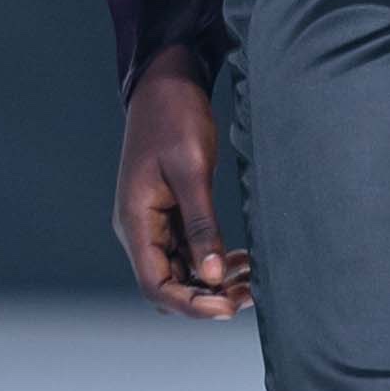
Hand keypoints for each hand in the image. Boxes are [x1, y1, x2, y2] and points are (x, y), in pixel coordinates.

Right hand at [114, 51, 252, 315]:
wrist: (166, 82)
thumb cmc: (175, 118)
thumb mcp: (192, 170)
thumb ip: (201, 224)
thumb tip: (211, 276)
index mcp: (135, 222)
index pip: (156, 285)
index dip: (191, 305)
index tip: (228, 308)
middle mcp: (140, 229)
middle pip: (168, 286)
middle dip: (206, 298)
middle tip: (250, 294)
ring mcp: (155, 223)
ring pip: (181, 272)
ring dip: (214, 282)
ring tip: (254, 279)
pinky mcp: (170, 213)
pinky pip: (189, 251)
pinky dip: (214, 261)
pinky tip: (243, 259)